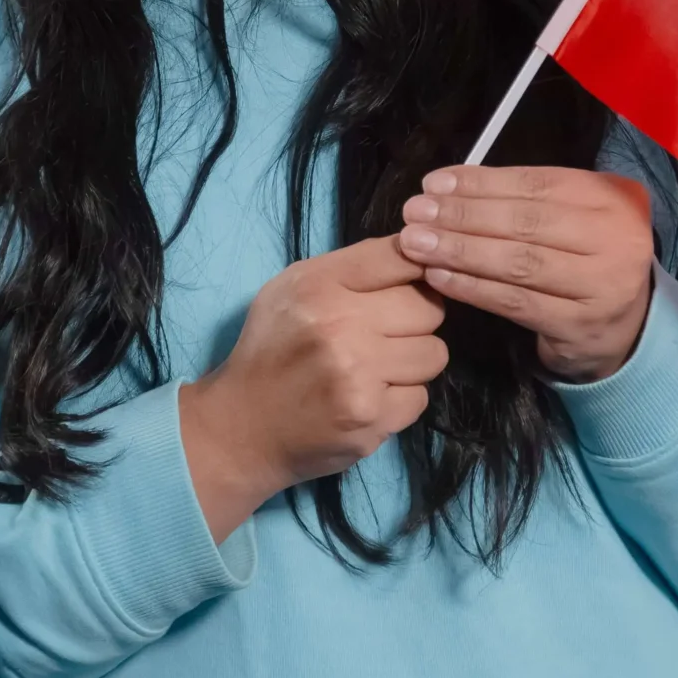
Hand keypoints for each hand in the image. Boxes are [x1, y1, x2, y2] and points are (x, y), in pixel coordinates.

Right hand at [177, 236, 447, 542]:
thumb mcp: (292, 289)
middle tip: (386, 333)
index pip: (400, 257)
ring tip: (378, 367)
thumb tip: (418, 250)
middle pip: (429, 308)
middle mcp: (339, 326)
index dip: (417, 268)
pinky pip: (421, 396)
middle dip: (415, 320)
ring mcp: (358, 376)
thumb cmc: (272, 349)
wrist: (243, 427)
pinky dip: (400, 399)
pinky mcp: (371, 418)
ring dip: (413, 361)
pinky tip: (369, 398)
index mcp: (318, 285)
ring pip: (434, 353)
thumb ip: (352, 267)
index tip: (412, 282)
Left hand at [397, 166, 653, 383]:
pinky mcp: (580, 325)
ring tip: (417, 243)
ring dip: (460, 251)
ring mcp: (602, 285)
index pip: (537, 184)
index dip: (481, 183)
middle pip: (526, 222)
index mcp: (612, 199)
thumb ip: (524, 200)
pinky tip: (439, 278)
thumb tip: (448, 188)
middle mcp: (617, 238)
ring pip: (519, 263)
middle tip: (415, 213)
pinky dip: (472, 288)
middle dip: (463, 216)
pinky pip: (515, 302)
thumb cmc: (585, 260)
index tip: (434, 184)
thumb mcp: (571, 218)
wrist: (625, 329)